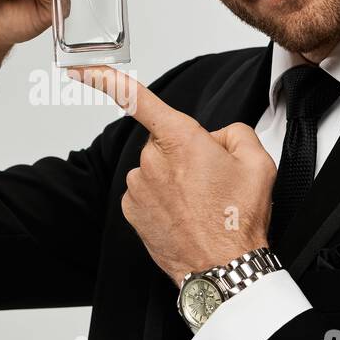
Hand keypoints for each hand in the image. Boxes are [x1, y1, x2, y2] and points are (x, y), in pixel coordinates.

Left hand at [69, 65, 276, 286]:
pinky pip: (146, 193)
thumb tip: (216, 137)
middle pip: (165, 141)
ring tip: (202, 204)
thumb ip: (235, 132)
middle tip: (213, 181)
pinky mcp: (131, 210)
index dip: (105, 79)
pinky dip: (162, 200)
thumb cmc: (238, 220)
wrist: (223, 270)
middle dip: (185, 152)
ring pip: (155, 168)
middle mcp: (151, 160)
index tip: (80, 69)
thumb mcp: (258, 162)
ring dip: (174, 179)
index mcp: (180, 139)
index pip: (136, 99)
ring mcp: (138, 187)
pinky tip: (185, 216)